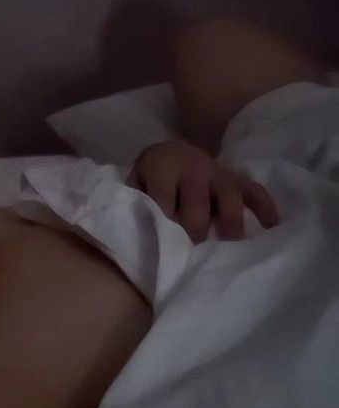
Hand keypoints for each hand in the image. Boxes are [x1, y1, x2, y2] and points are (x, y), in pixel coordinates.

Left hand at [128, 140, 278, 241]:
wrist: (172, 152)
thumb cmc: (150, 179)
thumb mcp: (135, 185)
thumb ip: (135, 204)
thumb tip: (139, 233)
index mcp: (164, 168)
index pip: (164, 201)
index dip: (164, 226)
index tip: (164, 248)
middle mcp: (193, 168)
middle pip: (197, 206)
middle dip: (194, 233)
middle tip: (192, 255)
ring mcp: (218, 173)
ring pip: (230, 197)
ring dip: (230, 225)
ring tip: (229, 248)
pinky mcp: (237, 179)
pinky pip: (255, 191)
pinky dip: (266, 208)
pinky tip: (273, 228)